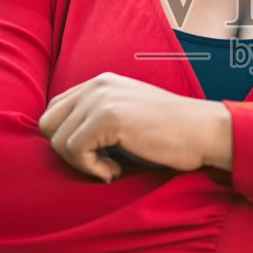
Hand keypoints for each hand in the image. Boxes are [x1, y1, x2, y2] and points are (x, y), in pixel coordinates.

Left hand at [37, 72, 225, 181]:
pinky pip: (74, 150)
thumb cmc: (169, 135)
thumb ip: (96, 120)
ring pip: (58, 140)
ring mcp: (101, 98)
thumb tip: (62, 143)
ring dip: (82, 163)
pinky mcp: (108, 117)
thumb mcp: (127, 117)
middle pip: (48, 124)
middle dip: (68, 151)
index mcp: (100, 83)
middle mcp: (96, 85)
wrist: (204, 133)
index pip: (55, 111)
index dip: (68, 139)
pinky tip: (116, 170)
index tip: (97, 154)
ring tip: (113, 166)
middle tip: (101, 163)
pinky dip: (92, 168)